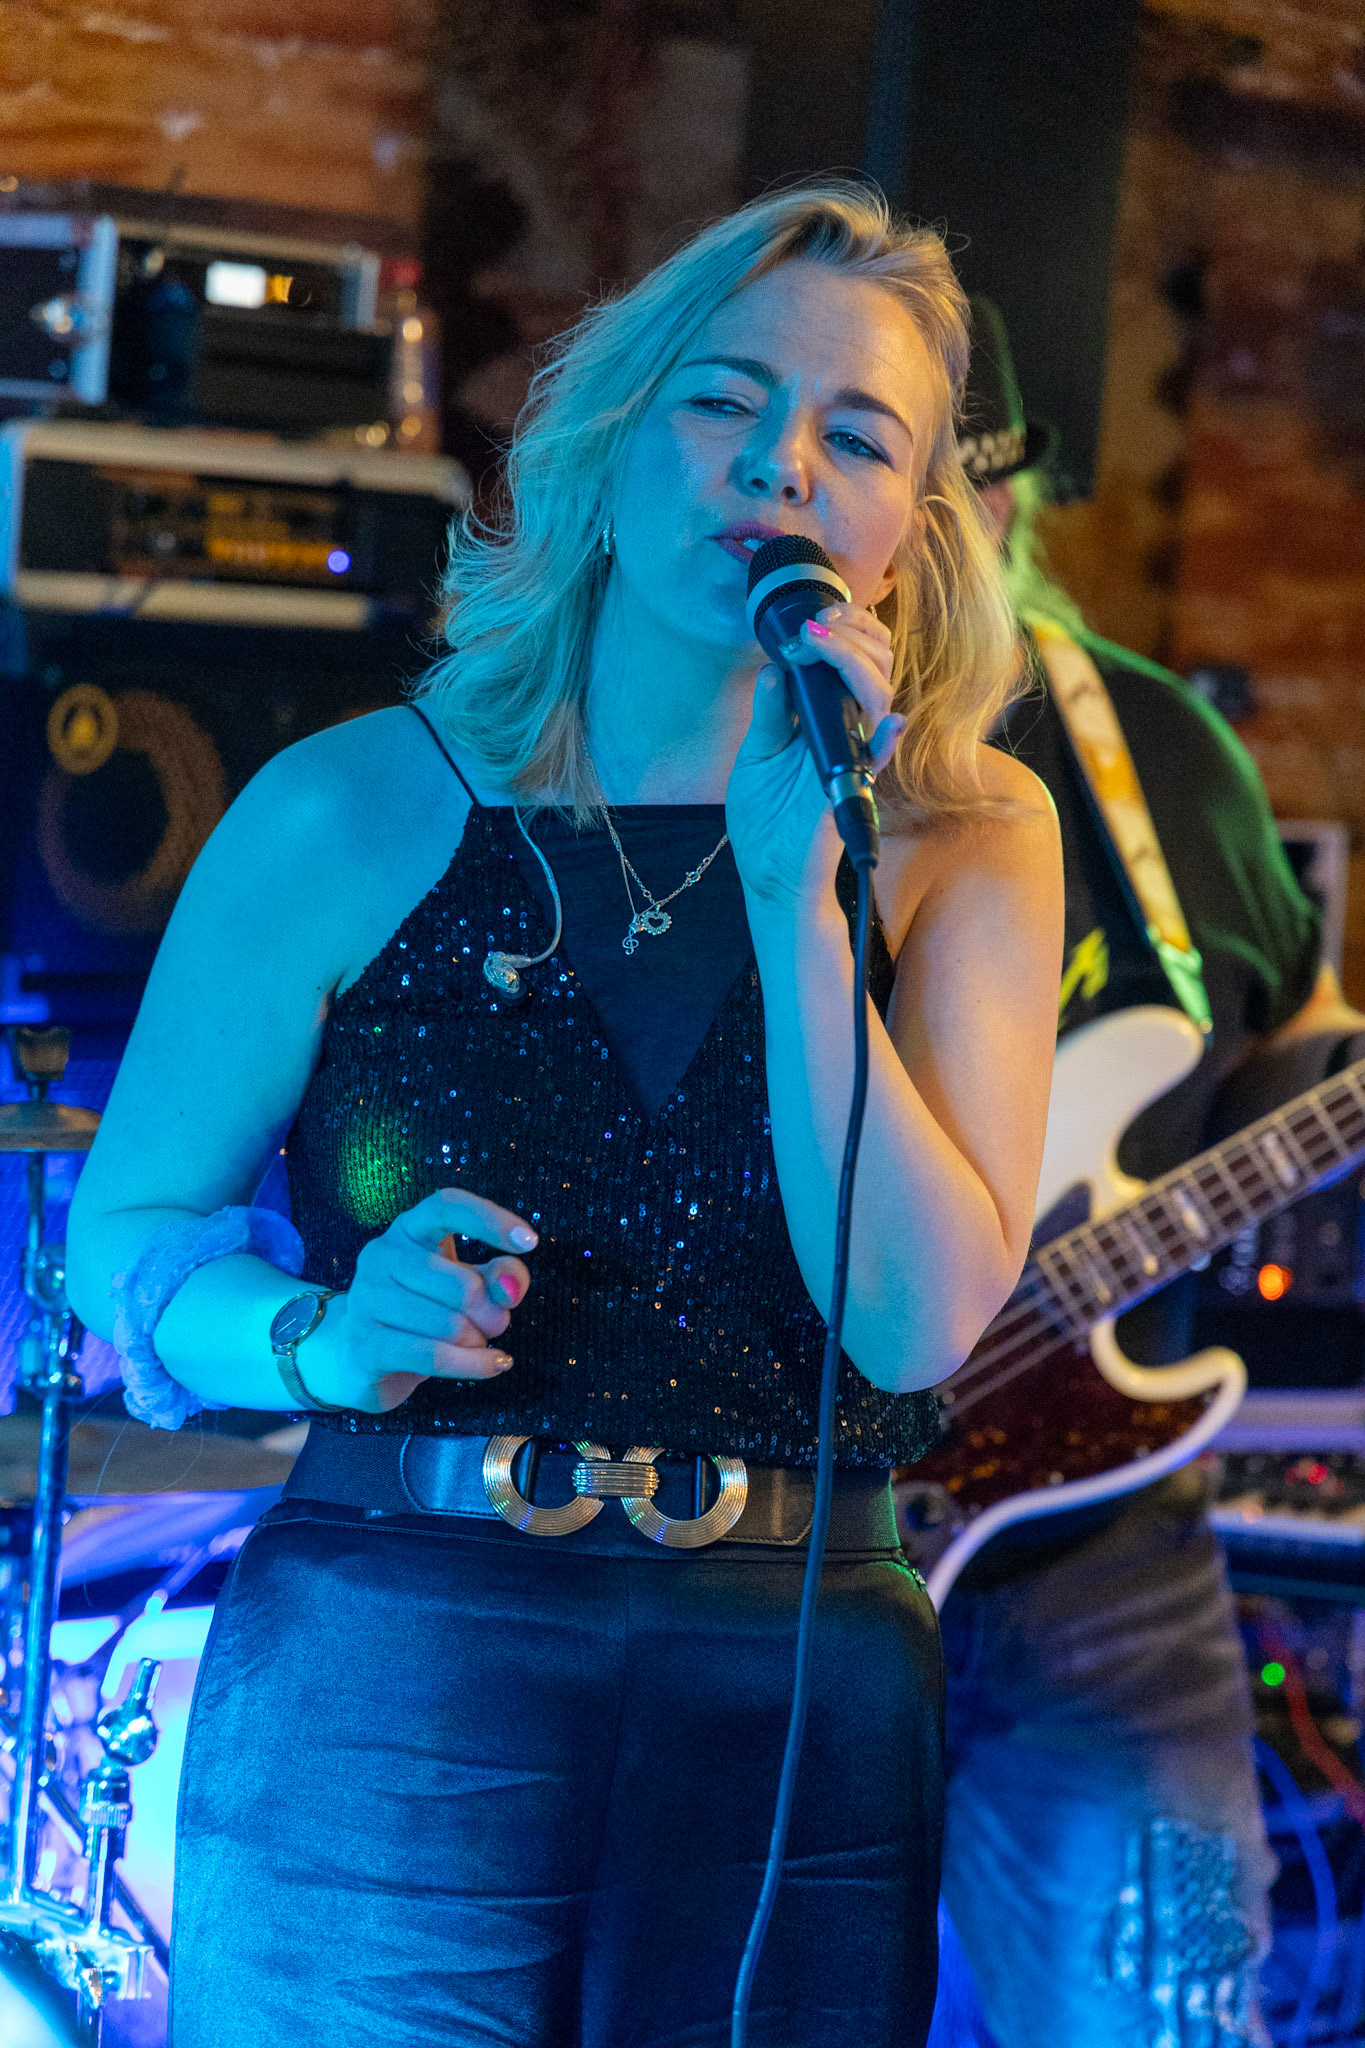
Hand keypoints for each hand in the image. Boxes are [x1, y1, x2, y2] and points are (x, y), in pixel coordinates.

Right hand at [303, 1187, 536, 1413]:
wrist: (358, 1356)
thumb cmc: (423, 1310)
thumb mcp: (468, 1283)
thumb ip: (500, 1275)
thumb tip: (511, 1286)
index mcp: (408, 1229)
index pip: (447, 1206)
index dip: (489, 1219)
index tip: (529, 1242)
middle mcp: (381, 1255)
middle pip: (461, 1285)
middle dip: (492, 1314)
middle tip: (496, 1324)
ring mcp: (366, 1299)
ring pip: (449, 1325)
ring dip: (477, 1341)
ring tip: (475, 1342)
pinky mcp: (364, 1344)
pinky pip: (433, 1356)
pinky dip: (473, 1365)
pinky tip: (494, 1364)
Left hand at [725, 603, 903, 907]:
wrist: (767, 872)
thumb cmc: (765, 816)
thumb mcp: (756, 756)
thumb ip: (769, 714)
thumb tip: (773, 668)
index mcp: (824, 718)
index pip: (852, 661)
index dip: (844, 630)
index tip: (813, 618)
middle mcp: (845, 731)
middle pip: (874, 666)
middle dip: (852, 633)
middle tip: (817, 623)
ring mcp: (851, 757)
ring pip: (877, 697)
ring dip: (855, 662)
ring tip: (822, 643)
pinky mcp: (851, 788)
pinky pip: (877, 760)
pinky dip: (886, 739)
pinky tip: (888, 721)